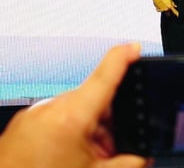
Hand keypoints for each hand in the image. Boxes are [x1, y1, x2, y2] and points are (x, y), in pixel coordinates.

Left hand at [0, 43, 150, 167]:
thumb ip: (127, 163)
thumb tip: (142, 158)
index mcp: (72, 115)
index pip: (106, 73)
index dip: (125, 55)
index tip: (135, 46)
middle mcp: (50, 109)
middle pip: (94, 102)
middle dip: (108, 124)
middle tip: (109, 152)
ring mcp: (34, 116)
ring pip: (75, 113)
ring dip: (87, 132)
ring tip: (83, 162)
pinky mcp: (22, 126)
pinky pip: (55, 121)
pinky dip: (67, 136)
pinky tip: (67, 160)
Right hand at [151, 0, 177, 16]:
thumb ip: (173, 3)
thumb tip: (175, 6)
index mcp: (170, 6)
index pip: (174, 11)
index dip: (177, 14)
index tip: (178, 16)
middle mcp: (166, 9)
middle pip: (168, 13)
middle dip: (168, 13)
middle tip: (167, 11)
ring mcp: (162, 10)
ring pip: (163, 11)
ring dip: (163, 9)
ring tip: (162, 4)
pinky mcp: (158, 9)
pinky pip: (159, 10)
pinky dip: (159, 8)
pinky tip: (159, 4)